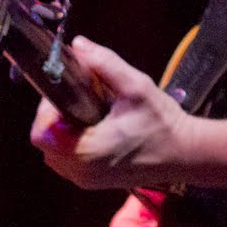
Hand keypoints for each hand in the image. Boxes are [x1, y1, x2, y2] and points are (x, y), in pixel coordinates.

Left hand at [29, 37, 189, 189]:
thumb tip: (78, 45)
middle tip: (80, 98)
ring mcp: (85, 180)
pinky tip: (93, 127)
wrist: (185, 154)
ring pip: (53, 151)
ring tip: (88, 111)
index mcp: (88, 153)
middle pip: (45, 141)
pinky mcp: (91, 181)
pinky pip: (66, 160)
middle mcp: (81, 172)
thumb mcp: (136, 86)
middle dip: (55, 117)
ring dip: (62, 130)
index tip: (69, 92)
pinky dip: (71, 142)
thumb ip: (105, 63)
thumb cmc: (163, 123)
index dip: (47, 109)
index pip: (42, 133)